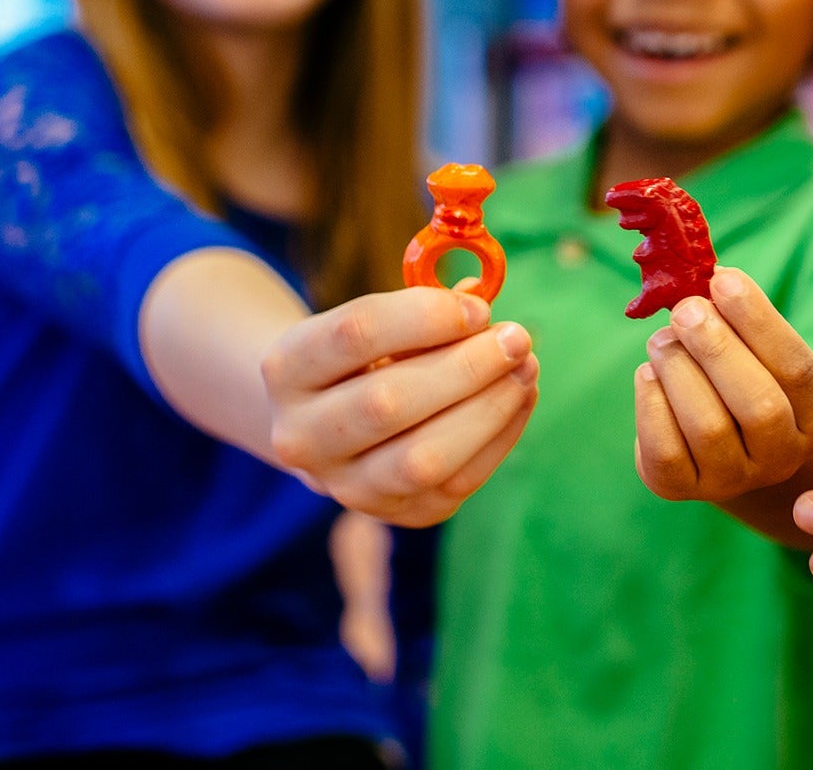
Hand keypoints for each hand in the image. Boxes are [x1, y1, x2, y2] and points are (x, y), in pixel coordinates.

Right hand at [263, 286, 538, 526]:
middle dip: (466, 367)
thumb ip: (425, 307)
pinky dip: (501, 435)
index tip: (479, 306)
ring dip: (488, 408)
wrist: (333, 426)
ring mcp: (346, 486)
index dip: (425, 316)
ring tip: (526, 368)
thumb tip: (478, 298)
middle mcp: (301, 436)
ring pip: (423, 459)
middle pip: (387, 403)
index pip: (354, 334)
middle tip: (517, 338)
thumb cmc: (366, 357)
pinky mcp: (399, 514)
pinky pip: (459, 482)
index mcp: (286, 369)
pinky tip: (520, 397)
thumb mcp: (377, 321)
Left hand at [633, 266, 812, 501]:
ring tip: (662, 341)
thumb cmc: (740, 380)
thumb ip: (741, 319)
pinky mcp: (683, 489)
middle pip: (759, 405)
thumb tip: (712, 277)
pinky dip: (651, 403)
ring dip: (679, 370)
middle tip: (686, 310)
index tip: (723, 280)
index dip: (759, 321)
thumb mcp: (756, 351)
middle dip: (717, 349)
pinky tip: (648, 376)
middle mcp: (783, 457)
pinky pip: (666, 449)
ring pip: (709, 426)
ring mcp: (734, 480)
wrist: (713, 448)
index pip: (796, 368)